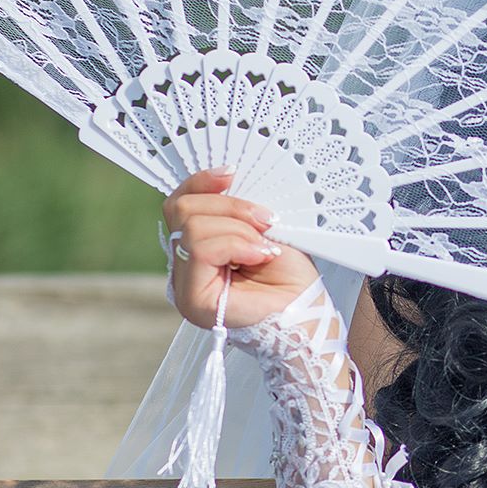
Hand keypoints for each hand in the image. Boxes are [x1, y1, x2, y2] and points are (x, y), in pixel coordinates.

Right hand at [163, 168, 320, 330]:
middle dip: (229, 207)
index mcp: (197, 250)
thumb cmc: (291, 279)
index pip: (178, 205)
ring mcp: (184, 285)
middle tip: (265, 221)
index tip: (232, 173)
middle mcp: (184, 268)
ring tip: (264, 246)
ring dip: (238, 229)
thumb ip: (238, 210)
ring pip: (192, 228)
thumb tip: (227, 179)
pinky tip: (260, 256)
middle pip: (182, 210)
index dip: (201, 183)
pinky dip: (237, 245)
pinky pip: (201, 251)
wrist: (308, 314)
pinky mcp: (193, 300)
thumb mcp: (263, 229)